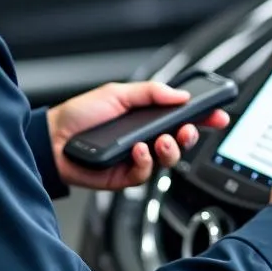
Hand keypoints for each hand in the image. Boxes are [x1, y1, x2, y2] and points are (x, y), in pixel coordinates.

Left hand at [47, 81, 229, 191]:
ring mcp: (136, 160)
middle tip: (189, 129)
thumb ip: (150, 92)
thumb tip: (181, 94)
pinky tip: (138, 150)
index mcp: (146, 118)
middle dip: (191, 136)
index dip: (203, 118)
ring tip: (162, 139)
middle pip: (181, 142)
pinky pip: (144, 175)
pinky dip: (145, 162)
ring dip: (170, 150)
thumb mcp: (117, 93)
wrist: (52, 138)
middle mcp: (146, 140)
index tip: (219, 115)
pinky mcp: (124, 177)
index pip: (182, 118)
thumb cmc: (81, 114)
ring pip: (167, 161)